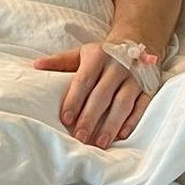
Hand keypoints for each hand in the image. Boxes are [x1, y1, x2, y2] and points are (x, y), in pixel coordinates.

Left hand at [34, 43, 150, 148]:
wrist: (136, 41)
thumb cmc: (102, 54)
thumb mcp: (82, 53)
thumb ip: (60, 61)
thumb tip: (36, 65)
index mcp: (98, 56)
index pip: (84, 80)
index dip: (74, 100)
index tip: (65, 119)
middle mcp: (117, 67)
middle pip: (102, 95)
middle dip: (90, 118)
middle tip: (80, 137)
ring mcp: (135, 78)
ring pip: (123, 104)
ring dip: (111, 124)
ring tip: (100, 143)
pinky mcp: (148, 88)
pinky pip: (141, 107)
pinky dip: (132, 122)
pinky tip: (121, 135)